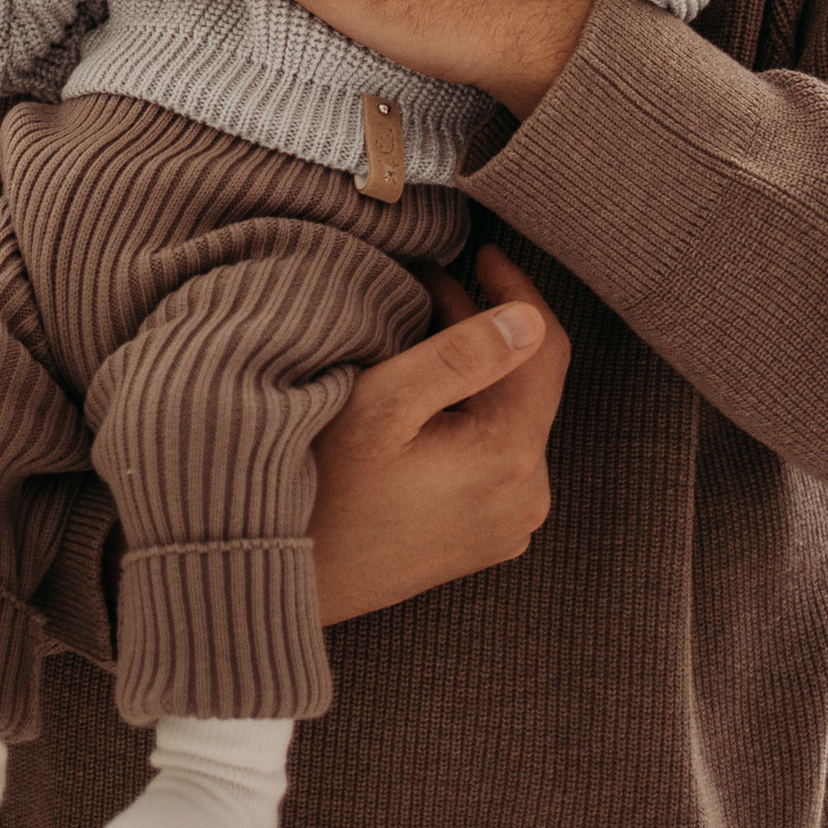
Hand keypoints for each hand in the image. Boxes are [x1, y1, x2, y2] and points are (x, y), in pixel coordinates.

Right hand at [311, 245, 567, 620]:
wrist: (282, 575)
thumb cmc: (321, 489)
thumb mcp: (382, 405)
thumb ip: (459, 356)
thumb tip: (528, 320)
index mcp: (511, 460)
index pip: (545, 351)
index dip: (517, 291)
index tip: (481, 252)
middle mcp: (526, 498)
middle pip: (526, 384)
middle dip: (484, 325)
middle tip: (427, 282)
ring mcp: (507, 524)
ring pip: (507, 417)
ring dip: (473, 369)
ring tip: (417, 327)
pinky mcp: (483, 536)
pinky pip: (493, 455)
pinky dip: (467, 413)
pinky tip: (421, 391)